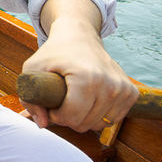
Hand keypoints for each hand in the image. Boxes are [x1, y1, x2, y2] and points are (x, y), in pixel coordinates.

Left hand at [21, 15, 137, 132]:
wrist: (80, 36)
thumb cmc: (54, 53)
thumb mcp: (32, 69)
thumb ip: (30, 99)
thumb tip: (43, 125)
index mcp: (87, 77)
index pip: (71, 116)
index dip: (56, 115)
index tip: (51, 103)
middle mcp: (110, 83)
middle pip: (85, 124)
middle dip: (68, 118)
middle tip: (62, 100)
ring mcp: (123, 88)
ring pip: (99, 125)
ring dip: (84, 118)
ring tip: (74, 99)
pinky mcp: (131, 92)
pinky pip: (112, 120)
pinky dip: (99, 116)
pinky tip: (89, 101)